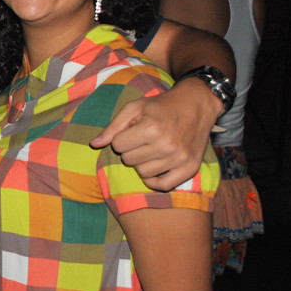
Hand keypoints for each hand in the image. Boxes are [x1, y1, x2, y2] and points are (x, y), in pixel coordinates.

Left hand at [90, 79, 219, 190]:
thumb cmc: (161, 106)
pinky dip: (154, 180)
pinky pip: (163, 185)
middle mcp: (166, 145)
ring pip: (143, 173)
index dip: (122, 138)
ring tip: (151, 149)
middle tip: (143, 139)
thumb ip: (113, 127)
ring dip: (142, 163)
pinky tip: (154, 167)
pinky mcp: (190, 168)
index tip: (132, 131)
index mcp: (151, 128)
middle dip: (131, 149)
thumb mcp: (134, 108)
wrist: (196, 104)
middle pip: (129, 160)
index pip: (118, 145)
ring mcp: (179, 158)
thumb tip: (94, 144)